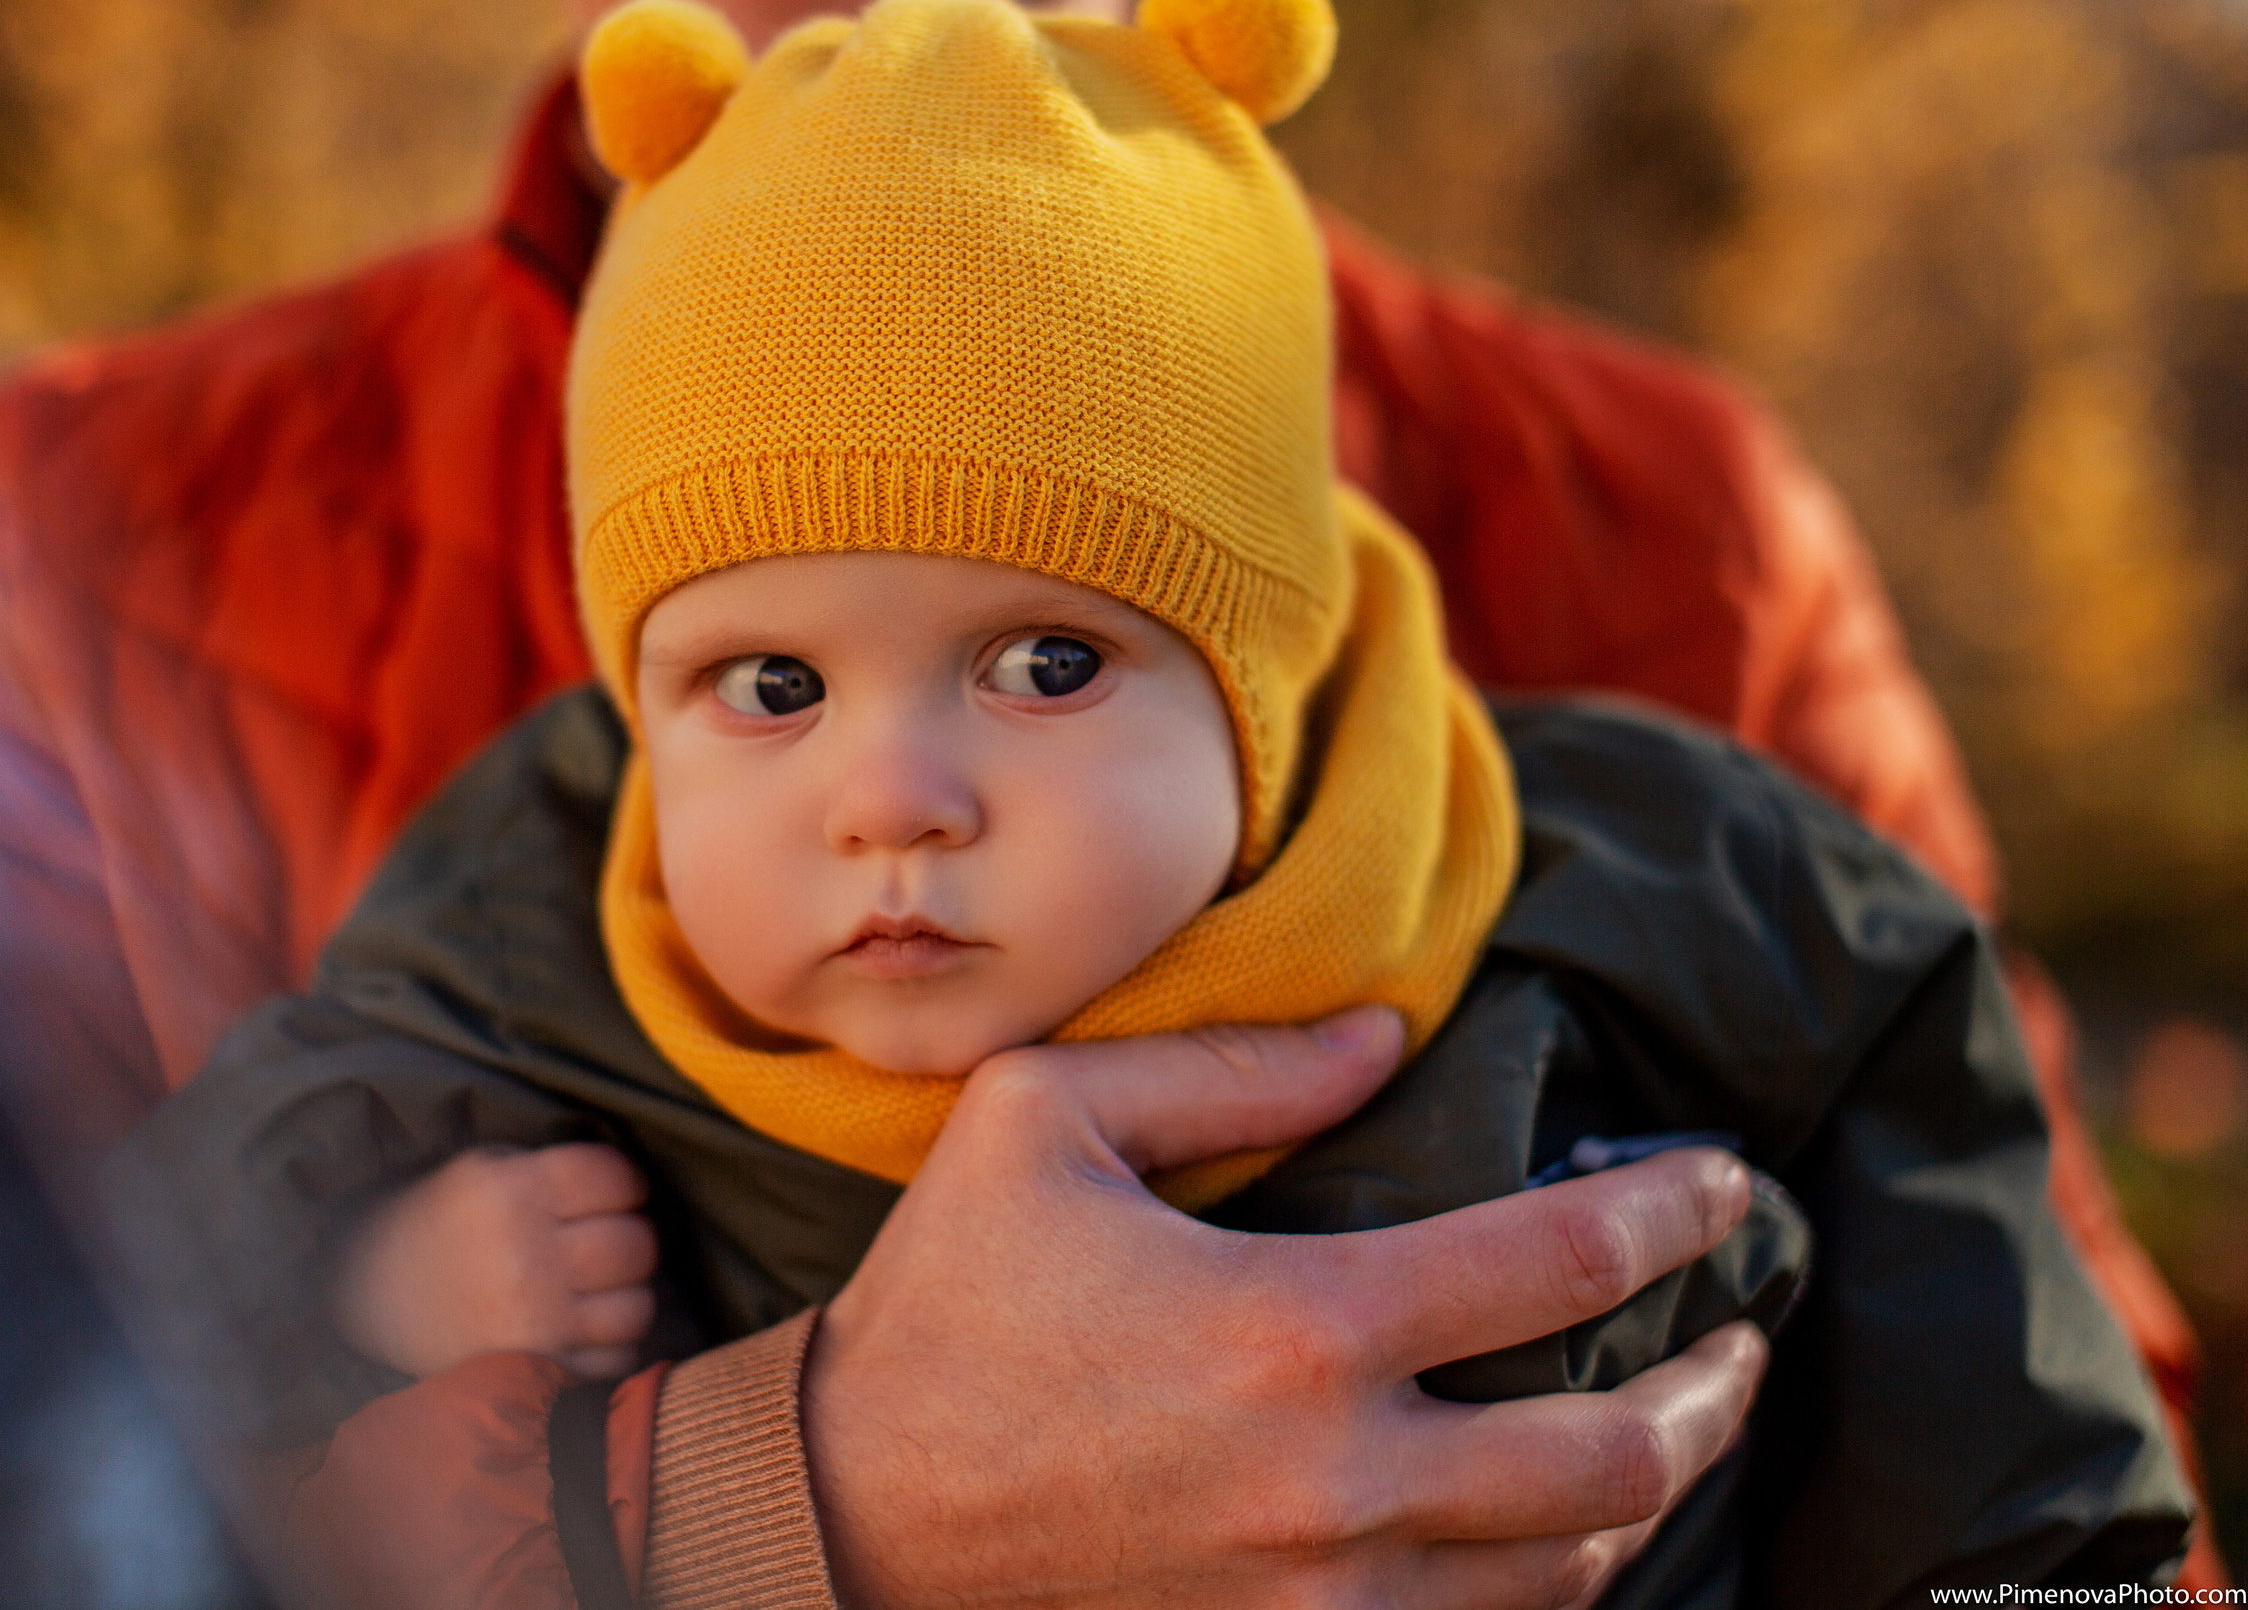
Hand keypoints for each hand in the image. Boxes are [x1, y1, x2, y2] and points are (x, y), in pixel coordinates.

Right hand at [333, 1143, 656, 1380]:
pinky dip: (610, 1346)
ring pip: (635, 1307)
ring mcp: (533, 1321)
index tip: (615, 1193)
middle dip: (629, 1239)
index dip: (625, 1184)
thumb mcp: (482, 1169)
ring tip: (598, 1287)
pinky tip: (583, 1328)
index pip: (615, 1178)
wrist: (369, 1297)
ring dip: (625, 1295)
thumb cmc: (439, 1222)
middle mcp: (526, 1257)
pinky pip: (614, 1359)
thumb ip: (553, 1169)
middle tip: (607, 1241)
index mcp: (511, 1193)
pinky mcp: (535, 1371)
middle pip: (634, 1245)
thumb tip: (631, 1186)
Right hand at [805, 1007, 1768, 1608]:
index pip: (1556, 1260)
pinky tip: (1551, 1537)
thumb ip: (1228, 1067)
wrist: (849, 1516)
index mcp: (1293, 1327)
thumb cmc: (945, 1307)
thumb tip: (1385, 1036)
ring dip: (1643, 1497)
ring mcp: (1319, 1602)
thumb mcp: (1042, 1124)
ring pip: (1564, 1571)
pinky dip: (1541, 1588)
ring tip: (1665, 1433)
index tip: (1722, 1179)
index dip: (1668, 1209)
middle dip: (1709, 1390)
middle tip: (1738, 1338)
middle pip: (1611, 1455)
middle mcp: (1335, 1483)